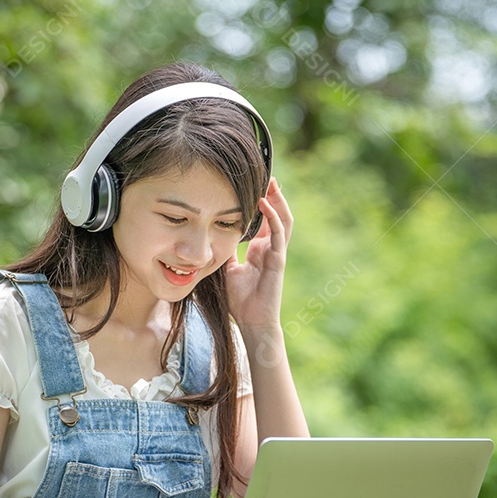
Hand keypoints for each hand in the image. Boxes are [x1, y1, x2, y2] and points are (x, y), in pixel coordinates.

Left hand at [224, 177, 292, 331]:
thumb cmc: (241, 301)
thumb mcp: (227, 270)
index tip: (253, 184)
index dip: (262, 202)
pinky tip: (264, 202)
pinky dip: (273, 217)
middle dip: (273, 195)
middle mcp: (271, 249)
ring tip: (270, 181)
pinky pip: (278, 235)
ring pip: (283, 220)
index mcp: (261, 250)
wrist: (252, 323)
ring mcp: (276, 254)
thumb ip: (226, 252)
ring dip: (277, 200)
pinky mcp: (278, 261)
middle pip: (277, 215)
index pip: (265, 220)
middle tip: (266, 174)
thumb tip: (213, 237)